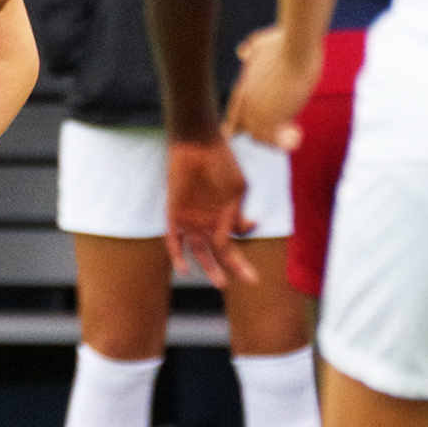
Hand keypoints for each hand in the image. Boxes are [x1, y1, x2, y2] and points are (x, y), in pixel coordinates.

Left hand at [166, 139, 257, 287]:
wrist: (196, 143)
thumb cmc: (220, 162)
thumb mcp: (237, 188)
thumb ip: (239, 213)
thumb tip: (248, 228)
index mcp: (225, 215)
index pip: (234, 239)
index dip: (245, 238)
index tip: (254, 226)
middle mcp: (208, 221)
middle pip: (220, 252)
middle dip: (234, 267)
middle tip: (250, 280)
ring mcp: (191, 220)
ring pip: (199, 251)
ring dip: (209, 268)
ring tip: (221, 283)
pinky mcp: (174, 215)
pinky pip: (173, 241)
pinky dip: (177, 256)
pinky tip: (185, 270)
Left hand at [223, 26, 320, 150]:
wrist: (296, 45)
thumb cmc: (283, 42)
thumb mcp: (261, 44)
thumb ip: (250, 50)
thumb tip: (241, 52)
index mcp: (242, 88)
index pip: (234, 117)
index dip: (241, 126)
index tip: (251, 132)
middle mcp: (245, 102)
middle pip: (246, 130)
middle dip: (263, 132)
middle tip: (284, 130)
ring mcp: (256, 110)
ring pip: (258, 137)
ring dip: (273, 139)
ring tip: (291, 133)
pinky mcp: (271, 116)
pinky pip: (269, 140)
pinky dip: (281, 141)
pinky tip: (296, 133)